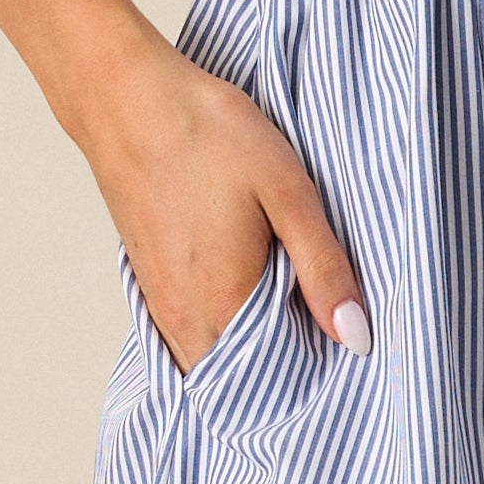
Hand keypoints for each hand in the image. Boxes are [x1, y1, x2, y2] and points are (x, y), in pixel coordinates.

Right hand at [93, 42, 371, 373]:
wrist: (126, 98)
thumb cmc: (208, 136)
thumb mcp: (288, 194)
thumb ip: (324, 270)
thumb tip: (357, 338)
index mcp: (224, 305)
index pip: (274, 385)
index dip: (314, 378)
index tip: (345, 356)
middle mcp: (184, 318)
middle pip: (240, 382)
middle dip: (283, 373)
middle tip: (326, 337)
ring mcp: (160, 302)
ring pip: (212, 358)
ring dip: (252, 352)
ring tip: (292, 314)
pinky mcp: (149, 282)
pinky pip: (190, 335)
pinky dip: (223, 331)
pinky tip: (250, 294)